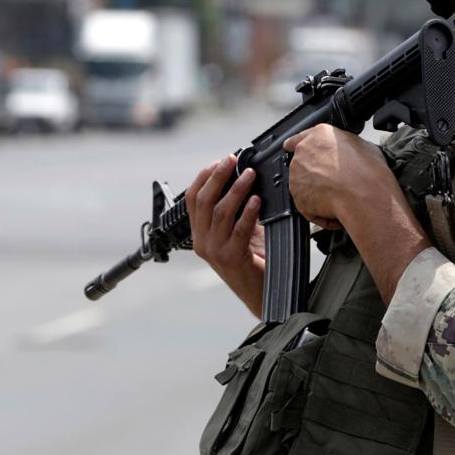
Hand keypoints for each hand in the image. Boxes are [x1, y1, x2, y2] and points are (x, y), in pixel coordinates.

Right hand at [186, 154, 264, 317]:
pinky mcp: (232, 258)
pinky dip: (248, 212)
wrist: (262, 294)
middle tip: (231, 160)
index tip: (217, 161)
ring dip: (236, 189)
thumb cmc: (252, 262)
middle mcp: (202, 242)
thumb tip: (244, 178)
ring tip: (249, 174)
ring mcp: (215, 251)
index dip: (203, 177)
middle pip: (204, 201)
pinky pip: (239, 230)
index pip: (192, 199)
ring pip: (220, 212)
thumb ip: (237, 210)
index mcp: (199, 234)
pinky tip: (256, 200)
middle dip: (218, 176)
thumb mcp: (239, 231)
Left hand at [282, 125, 393, 230]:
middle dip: (314, 174)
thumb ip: (345, 147)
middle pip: (302, 164)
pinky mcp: (297, 196)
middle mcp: (304, 152)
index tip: (293, 150)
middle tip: (334, 182)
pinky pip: (307, 206)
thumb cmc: (367, 171)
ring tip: (339, 197)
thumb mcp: (362, 146)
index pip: (298, 138)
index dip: (297, 146)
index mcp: (319, 135)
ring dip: (316, 193)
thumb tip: (349, 154)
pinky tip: (336, 210)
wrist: (363, 194)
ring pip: (304, 185)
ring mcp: (297, 174)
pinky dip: (319, 212)